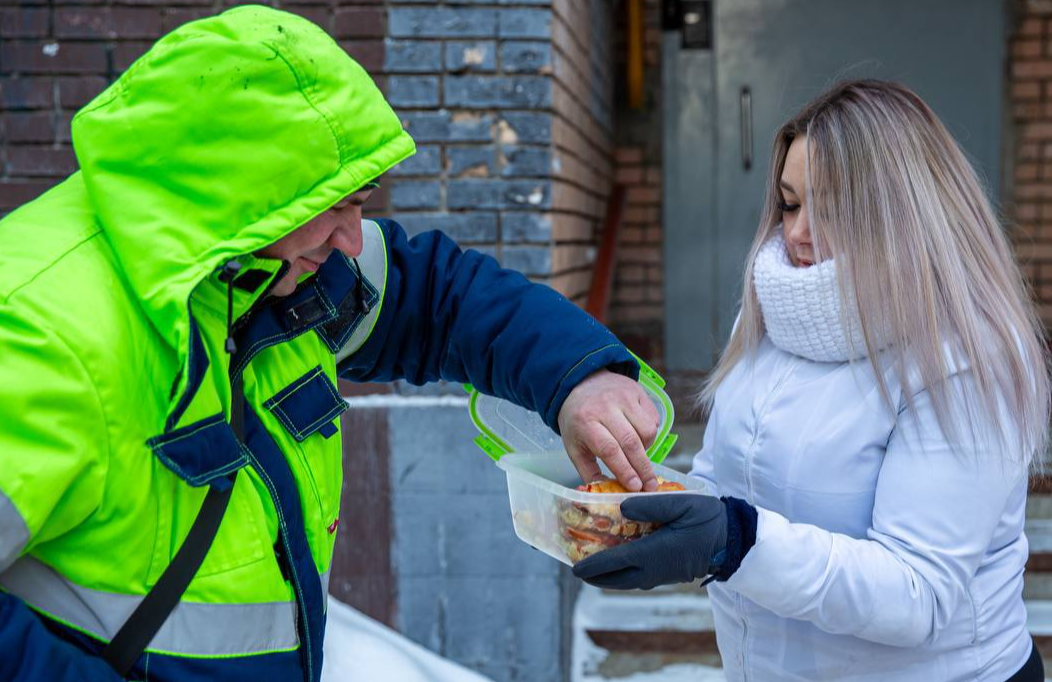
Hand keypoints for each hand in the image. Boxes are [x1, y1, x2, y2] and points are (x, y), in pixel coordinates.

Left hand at [557, 369, 659, 491]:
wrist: (579, 383)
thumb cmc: (577, 420)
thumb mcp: (574, 446)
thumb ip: (589, 471)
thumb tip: (606, 494)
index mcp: (585, 422)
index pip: (609, 449)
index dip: (625, 469)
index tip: (635, 487)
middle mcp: (605, 407)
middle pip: (631, 442)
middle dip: (643, 468)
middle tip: (650, 486)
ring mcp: (623, 396)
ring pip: (647, 430)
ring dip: (647, 448)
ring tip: (637, 454)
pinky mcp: (637, 390)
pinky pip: (653, 418)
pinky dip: (650, 433)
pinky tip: (639, 436)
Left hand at [571, 493, 727, 590]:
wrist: (732, 541)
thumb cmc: (706, 520)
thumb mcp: (678, 504)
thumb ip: (648, 504)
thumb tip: (620, 508)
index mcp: (651, 554)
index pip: (612, 564)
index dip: (590, 566)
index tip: (573, 567)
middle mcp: (651, 570)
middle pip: (614, 580)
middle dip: (594, 575)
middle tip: (577, 566)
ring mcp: (659, 576)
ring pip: (625, 581)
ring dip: (607, 576)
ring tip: (593, 564)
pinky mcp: (666, 575)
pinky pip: (636, 578)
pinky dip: (622, 573)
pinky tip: (618, 561)